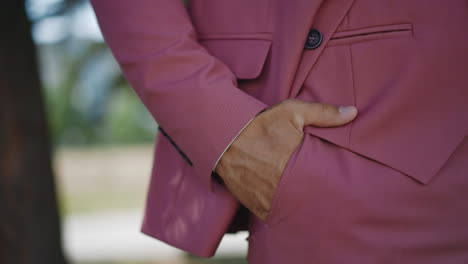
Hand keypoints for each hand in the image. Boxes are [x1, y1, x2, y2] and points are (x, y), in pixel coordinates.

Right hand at [215, 99, 357, 220]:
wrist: (222, 141)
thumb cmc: (257, 125)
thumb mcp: (291, 112)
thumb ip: (323, 113)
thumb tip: (353, 112)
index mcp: (301, 166)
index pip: (328, 181)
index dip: (335, 182)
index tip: (341, 180)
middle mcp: (288, 188)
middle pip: (314, 200)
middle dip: (318, 196)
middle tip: (321, 189)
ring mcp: (272, 201)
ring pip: (295, 210)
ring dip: (300, 205)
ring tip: (304, 197)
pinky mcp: (258, 208)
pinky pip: (275, 215)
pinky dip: (281, 210)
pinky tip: (286, 203)